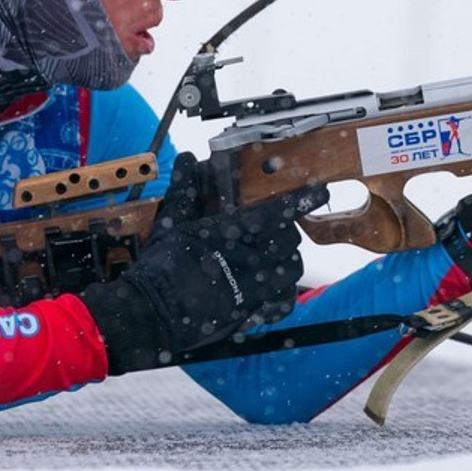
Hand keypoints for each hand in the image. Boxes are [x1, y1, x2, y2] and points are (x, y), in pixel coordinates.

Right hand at [80, 152, 327, 373]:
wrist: (152, 312)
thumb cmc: (160, 267)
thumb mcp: (172, 222)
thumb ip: (185, 189)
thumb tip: (187, 158)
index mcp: (231, 233)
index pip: (278, 212)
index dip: (303, 199)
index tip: (319, 191)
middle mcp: (248, 260)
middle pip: (290, 240)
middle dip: (289, 232)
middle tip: (279, 230)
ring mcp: (252, 289)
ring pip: (292, 269)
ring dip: (288, 260)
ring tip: (276, 256)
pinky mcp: (250, 313)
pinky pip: (284, 303)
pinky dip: (284, 293)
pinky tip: (273, 287)